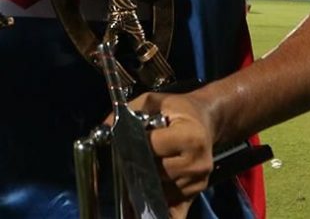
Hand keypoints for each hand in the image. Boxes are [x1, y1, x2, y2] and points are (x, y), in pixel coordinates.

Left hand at [114, 91, 215, 216]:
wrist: (206, 120)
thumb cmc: (179, 110)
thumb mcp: (153, 101)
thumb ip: (129, 112)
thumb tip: (104, 131)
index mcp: (190, 136)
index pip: (152, 147)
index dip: (134, 145)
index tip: (125, 143)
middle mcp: (197, 162)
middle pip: (154, 172)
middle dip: (137, 166)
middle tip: (129, 159)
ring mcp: (197, 181)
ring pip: (158, 190)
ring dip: (145, 183)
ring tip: (140, 169)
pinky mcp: (195, 193)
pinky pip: (173, 209)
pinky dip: (159, 208)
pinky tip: (144, 207)